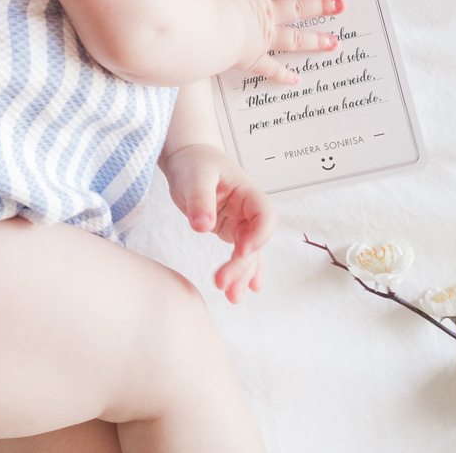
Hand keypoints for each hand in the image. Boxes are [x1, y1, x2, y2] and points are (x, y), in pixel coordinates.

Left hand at [160, 143, 277, 303]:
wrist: (190, 158)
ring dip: (242, 274)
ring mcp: (241, 221)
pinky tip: (241, 291)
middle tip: (223, 284)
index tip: (240, 250)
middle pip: (256, 241)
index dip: (258, 235)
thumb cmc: (195, 162)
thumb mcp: (196, 177)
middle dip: (242, 264)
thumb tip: (203, 227)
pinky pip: (239, 253)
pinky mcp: (229, 230)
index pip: (265, 216)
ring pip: (248, 252)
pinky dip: (240, 271)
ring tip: (232, 297)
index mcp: (248, 192)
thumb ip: (200, 200)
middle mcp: (249, 209)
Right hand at [203, 0, 344, 85]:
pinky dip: (283, 75)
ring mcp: (261, 37)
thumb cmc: (200, 0)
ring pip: (295, 38)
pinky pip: (271, 68)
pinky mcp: (251, 58)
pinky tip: (296, 79)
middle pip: (298, 9)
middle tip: (340, 6)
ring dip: (316, 40)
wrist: (202, 24)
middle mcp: (263, 14)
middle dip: (321, 7)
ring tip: (334, 42)